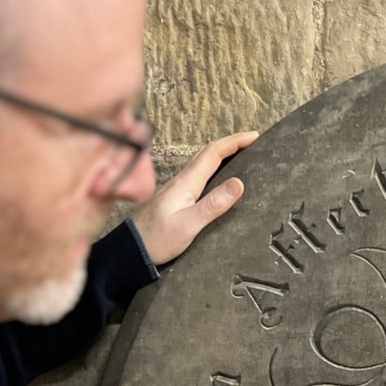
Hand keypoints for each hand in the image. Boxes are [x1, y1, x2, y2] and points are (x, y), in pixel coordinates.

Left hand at [133, 130, 258, 264]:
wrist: (131, 250)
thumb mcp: (189, 224)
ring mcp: (177, 188)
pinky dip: (212, 168)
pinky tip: (216, 176)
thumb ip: (213, 204)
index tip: (254, 136)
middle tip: (250, 141)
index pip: (213, 153)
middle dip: (230, 143)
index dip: (235, 142)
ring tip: (238, 154)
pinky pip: (197, 175)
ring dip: (221, 154)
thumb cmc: (157, 239)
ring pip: (201, 162)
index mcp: (186, 183)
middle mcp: (181, 181)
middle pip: (207, 153)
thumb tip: (238, 184)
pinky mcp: (175, 198)